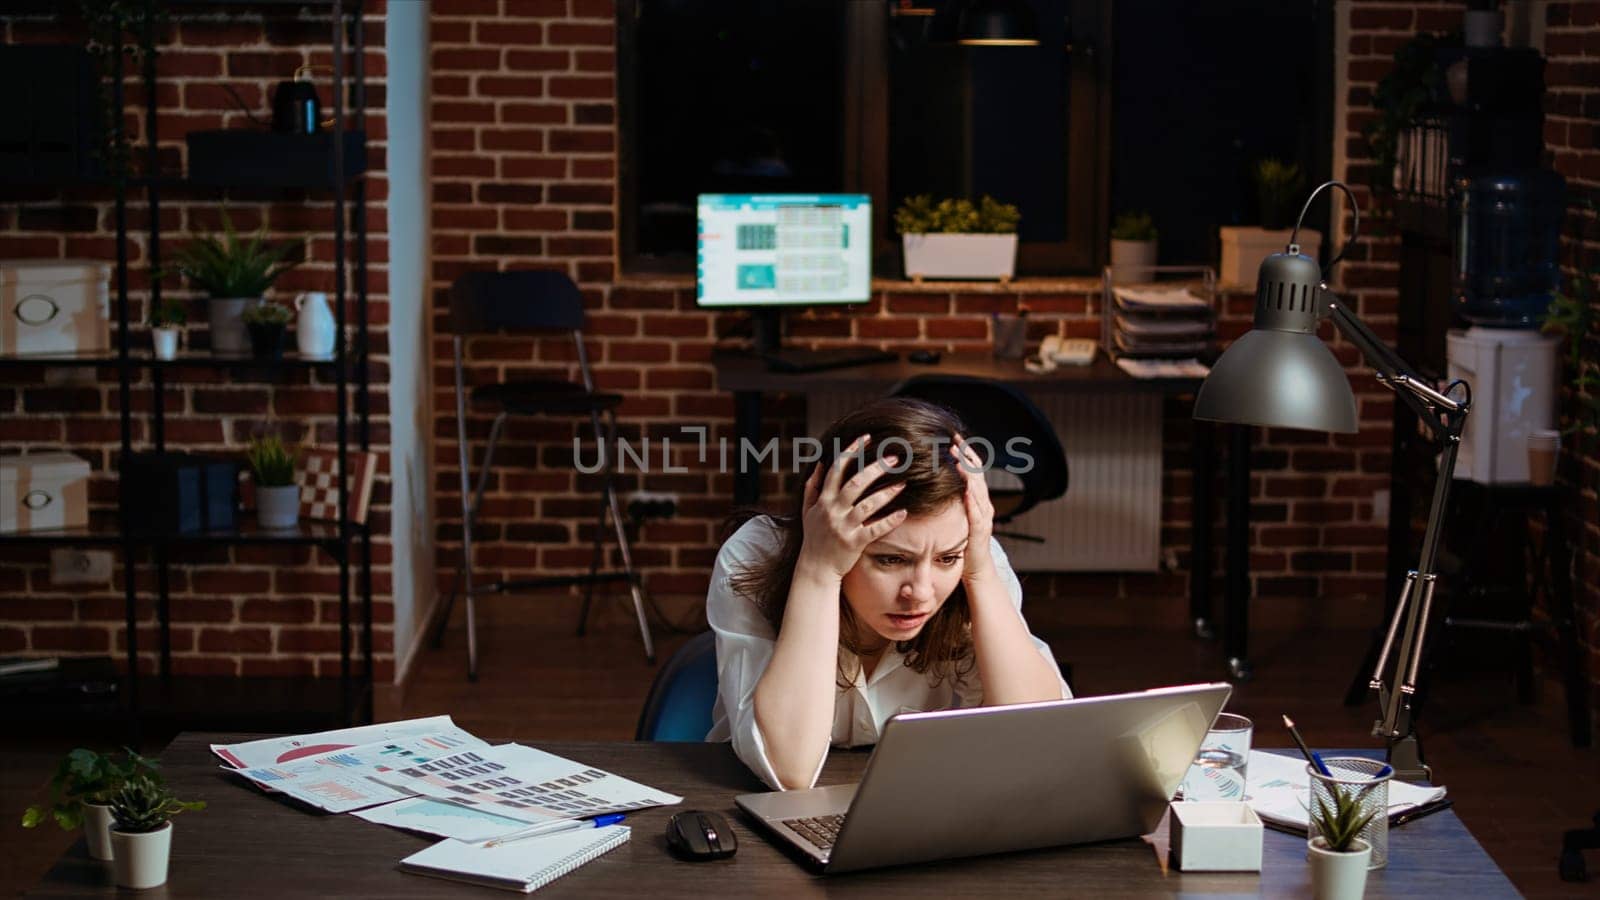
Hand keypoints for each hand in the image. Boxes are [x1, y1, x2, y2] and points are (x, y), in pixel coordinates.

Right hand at [796, 435, 907, 580]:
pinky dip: (889, 521)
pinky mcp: (854, 543)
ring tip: (903, 483)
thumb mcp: (808, 511)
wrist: (815, 568)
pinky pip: (874, 529)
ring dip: (886, 493)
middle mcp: (833, 511)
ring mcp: (843, 527)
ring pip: (867, 505)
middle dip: (875, 469)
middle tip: (894, 459)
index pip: (837, 469)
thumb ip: (812, 487)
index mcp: (823, 500)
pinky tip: (903, 513)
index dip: (851, 452)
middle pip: (855, 484)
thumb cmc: (814, 538)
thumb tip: (820, 464)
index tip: (866, 438)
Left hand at [951, 435, 994, 581]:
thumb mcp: (956, 515)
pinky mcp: (980, 532)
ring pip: (978, 491)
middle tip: (955, 441)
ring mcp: (984, 517)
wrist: (977, 569)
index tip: (954, 437)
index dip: (965, 453)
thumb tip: (933, 479)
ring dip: (969, 475)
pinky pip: (977, 514)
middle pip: (978, 475)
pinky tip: (966, 491)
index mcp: (978, 499)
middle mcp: (984, 504)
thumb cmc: (963, 541)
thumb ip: (950, 499)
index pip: (974, 470)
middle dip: (967, 457)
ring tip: (959, 460)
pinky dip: (972, 501)